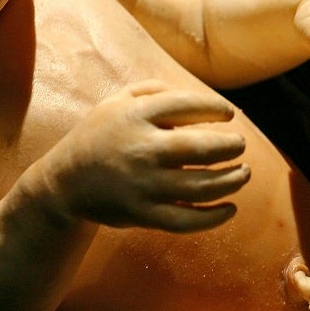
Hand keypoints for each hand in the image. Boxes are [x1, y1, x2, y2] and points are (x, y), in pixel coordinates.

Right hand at [43, 81, 249, 231]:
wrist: (66, 181)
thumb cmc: (99, 134)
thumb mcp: (116, 100)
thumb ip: (152, 89)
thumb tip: (195, 95)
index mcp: (136, 115)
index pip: (187, 105)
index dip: (215, 108)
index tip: (229, 114)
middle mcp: (142, 149)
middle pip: (201, 147)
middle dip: (230, 146)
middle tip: (240, 145)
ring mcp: (143, 185)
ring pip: (200, 186)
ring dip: (231, 180)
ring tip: (244, 173)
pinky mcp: (143, 214)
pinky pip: (187, 220)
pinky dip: (214, 218)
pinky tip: (230, 209)